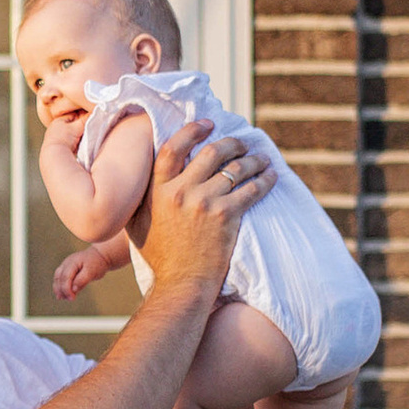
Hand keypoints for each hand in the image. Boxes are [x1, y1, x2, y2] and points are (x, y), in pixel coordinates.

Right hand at [52, 242, 127, 303]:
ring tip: (62, 298)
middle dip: (62, 290)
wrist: (99, 256)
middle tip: (69, 299)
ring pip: (57, 278)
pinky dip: (59, 286)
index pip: (65, 277)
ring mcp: (65, 265)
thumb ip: (82, 280)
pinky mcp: (66, 269)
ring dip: (58, 289)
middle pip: (59, 278)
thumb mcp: (92, 272)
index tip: (72, 298)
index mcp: (72, 262)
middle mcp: (66, 263)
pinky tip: (62, 295)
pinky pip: (59, 278)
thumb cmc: (96, 264)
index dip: (67, 289)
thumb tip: (73, 289)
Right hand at [142, 123, 271, 293]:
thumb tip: (140, 178)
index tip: (208, 124)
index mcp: (157, 189)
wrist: (181, 283)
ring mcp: (204, 203)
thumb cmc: (159, 257)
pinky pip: (251, 189)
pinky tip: (271, 177)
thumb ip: (140, 198)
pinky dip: (264, 180)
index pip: (173, 147)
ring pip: (235, 168)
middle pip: (211, 153)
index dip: (193, 131)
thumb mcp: (137, 223)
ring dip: (253, 160)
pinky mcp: (227, 216)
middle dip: (232, 143)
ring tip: (262, 159)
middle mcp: (181, 191)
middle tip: (243, 143)